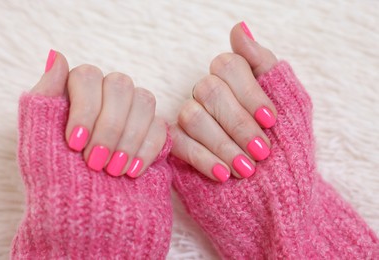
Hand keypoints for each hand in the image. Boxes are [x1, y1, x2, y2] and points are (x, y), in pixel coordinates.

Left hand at [31, 50, 166, 177]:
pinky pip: (161, 128)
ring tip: (113, 171)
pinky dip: (147, 151)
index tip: (76, 144)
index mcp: (79, 93)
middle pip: (120, 84)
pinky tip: (132, 172)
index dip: (85, 108)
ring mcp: (134, 112)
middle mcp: (108, 96)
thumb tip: (57, 56)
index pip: (88, 76)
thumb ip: (45, 97)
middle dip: (109, 126)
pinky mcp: (154, 132)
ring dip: (129, 138)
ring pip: (145, 101)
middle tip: (95, 162)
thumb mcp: (40, 140)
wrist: (86, 216)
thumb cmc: (58, 178)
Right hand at [170, 27, 277, 182]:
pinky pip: (179, 143)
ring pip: (193, 115)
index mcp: (235, 79)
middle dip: (239, 123)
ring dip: (223, 144)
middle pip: (209, 89)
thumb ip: (265, 65)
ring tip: (247, 169)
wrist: (281, 188)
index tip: (271, 120)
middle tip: (262, 151)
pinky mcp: (179, 143)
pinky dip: (203, 159)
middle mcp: (208, 93)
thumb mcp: (290, 103)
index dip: (249, 92)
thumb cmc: (288, 144)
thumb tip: (238, 28)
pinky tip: (224, 174)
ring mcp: (191, 117)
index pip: (229, 65)